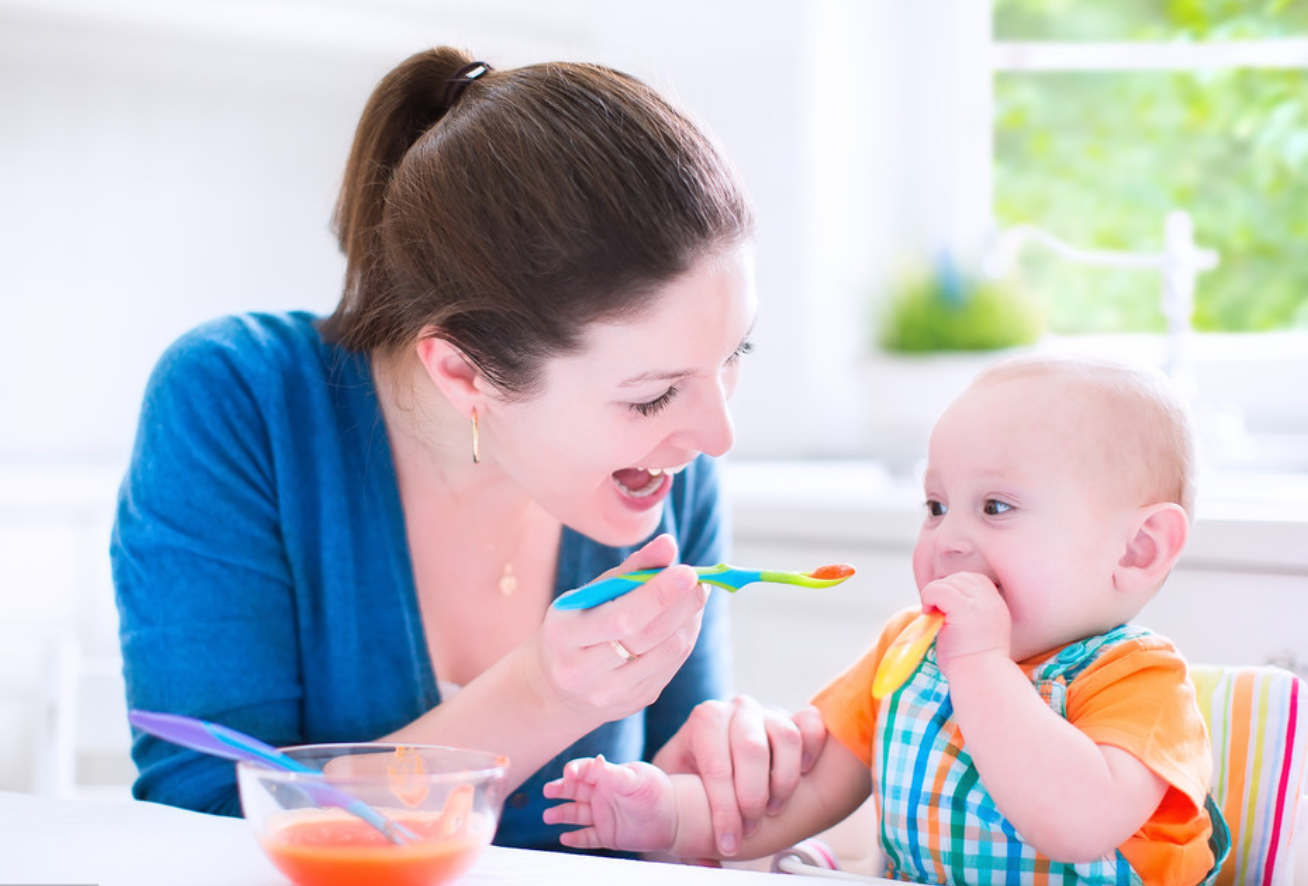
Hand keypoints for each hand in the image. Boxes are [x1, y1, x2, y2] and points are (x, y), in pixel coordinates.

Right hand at [533, 534, 709, 724]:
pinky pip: (671, 666)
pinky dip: (685, 637)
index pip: (622, 617)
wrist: (557, 688)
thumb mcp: (588, 596)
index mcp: (564, 636)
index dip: (659, 594)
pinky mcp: (635, 701)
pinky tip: (684, 620)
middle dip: (681, 604)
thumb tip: (669, 544)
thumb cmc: (576, 626)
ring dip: (689, 620)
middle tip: (699, 580)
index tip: (687, 572)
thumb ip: (630, 569)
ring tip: (693, 596)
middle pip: (648, 636)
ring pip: (667, 652)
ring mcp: (610, 692)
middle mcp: (583, 671)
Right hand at [543, 755, 676, 852]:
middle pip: (574, 790)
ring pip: (576, 814)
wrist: (673, 816)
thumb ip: (615, 773)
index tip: (568, 773)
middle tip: (548, 791)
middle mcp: (601, 794)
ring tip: (548, 816)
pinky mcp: (607, 835)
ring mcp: (602, 814)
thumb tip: (596, 760)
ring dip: (561, 814)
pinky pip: (587, 837)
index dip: (574, 770)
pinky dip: (576, 838)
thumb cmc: (655, 790)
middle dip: (560, 790)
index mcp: (607, 775)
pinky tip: (564, 838)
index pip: (584, 770)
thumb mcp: (636, 778)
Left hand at [652, 696, 825, 856]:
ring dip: (784, 780)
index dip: (724, 810)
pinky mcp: (794, 720)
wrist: (711, 758)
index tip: (728, 842)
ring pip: (786, 737)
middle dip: (752, 797)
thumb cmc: (693, 779)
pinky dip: (812, 749)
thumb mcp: (675, 792)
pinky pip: (811, 725)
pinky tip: (804, 773)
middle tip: (750, 827)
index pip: (717, 764)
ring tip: (774, 809)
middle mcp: (737, 711)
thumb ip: (679, 820)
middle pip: (752, 748)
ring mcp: (768, 713)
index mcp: (705, 721)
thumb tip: (704, 858)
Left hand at [919, 571, 1010, 674]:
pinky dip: (928, 597)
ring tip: (934, 616)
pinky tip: (928, 614)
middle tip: (937, 614)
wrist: (980, 678)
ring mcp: (979, 603)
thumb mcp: (978, 633)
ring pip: (948, 582)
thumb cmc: (974, 664)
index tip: (947, 610)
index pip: (975, 580)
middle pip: (961, 578)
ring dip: (935, 596)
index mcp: (997, 606)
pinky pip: (938, 589)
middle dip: (944, 592)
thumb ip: (969, 614)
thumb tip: (944, 605)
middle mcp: (992, 601)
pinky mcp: (964, 607)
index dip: (956, 590)